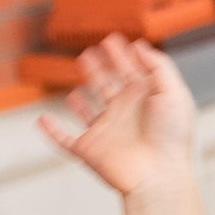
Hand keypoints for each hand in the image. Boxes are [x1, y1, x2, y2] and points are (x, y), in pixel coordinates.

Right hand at [38, 34, 196, 197]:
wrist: (158, 175)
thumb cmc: (170, 136)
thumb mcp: (172, 92)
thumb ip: (158, 66)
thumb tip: (140, 45)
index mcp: (144, 101)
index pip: (130, 72)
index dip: (122, 55)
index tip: (114, 39)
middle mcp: (123, 114)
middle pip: (108, 86)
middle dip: (101, 68)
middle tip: (92, 50)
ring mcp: (105, 131)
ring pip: (88, 109)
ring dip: (81, 96)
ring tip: (77, 81)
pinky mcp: (88, 149)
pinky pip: (64, 140)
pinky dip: (51, 131)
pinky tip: (41, 119)